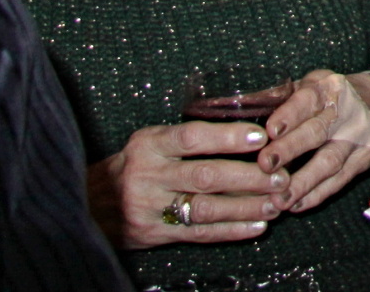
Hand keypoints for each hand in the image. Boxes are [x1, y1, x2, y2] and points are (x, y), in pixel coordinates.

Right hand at [86, 120, 288, 248]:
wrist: (88, 202)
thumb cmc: (133, 165)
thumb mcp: (151, 142)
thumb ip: (188, 140)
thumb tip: (249, 135)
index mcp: (149, 144)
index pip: (192, 137)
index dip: (227, 137)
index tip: (261, 137)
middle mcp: (147, 174)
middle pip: (205, 175)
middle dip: (249, 176)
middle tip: (281, 176)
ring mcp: (149, 207)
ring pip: (205, 207)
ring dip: (245, 206)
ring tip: (276, 203)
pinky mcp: (153, 233)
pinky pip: (197, 233)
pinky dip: (230, 230)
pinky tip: (256, 226)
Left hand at [257, 69, 369, 213]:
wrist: (369, 104)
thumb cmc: (322, 99)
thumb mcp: (304, 87)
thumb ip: (277, 99)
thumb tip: (240, 111)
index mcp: (327, 87)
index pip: (307, 100)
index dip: (288, 116)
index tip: (269, 131)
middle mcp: (347, 110)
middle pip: (317, 132)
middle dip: (290, 149)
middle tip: (265, 165)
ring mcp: (359, 135)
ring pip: (330, 161)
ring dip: (303, 182)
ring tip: (279, 199)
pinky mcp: (364, 158)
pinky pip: (340, 180)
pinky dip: (317, 194)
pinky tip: (296, 204)